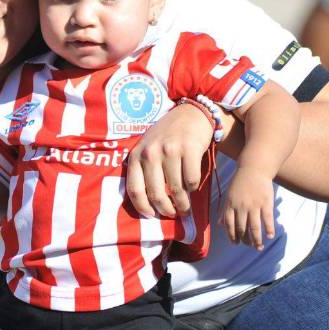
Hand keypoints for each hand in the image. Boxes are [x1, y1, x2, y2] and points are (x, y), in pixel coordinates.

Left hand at [126, 102, 213, 217]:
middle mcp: (151, 153)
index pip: (134, 189)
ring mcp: (170, 150)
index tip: (152, 215)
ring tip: (185, 207)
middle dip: (166, 210)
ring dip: (183, 204)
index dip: (143, 208)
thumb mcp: (147, 148)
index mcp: (136, 155)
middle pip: (157, 194)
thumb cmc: (166, 135)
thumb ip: (144, 170)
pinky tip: (193, 186)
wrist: (190, 114)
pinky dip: (194, 188)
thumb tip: (148, 204)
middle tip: (172, 214)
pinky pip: (192, 181)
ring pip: (177, 190)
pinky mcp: (189, 149)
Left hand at [220, 167, 275, 250]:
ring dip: (256, 240)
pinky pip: (267, 219)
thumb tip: (220, 224)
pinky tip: (270, 236)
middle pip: (242, 228)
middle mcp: (241, 206)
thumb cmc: (240, 182)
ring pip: (254, 227)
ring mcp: (254, 205)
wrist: (254, 168)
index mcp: (230, 204)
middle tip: (249, 246)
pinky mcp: (266, 203)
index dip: (232, 236)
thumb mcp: (229, 195)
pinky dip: (269, 229)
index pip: (229, 224)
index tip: (236, 243)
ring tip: (258, 247)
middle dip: (245, 240)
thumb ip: (225, 210)